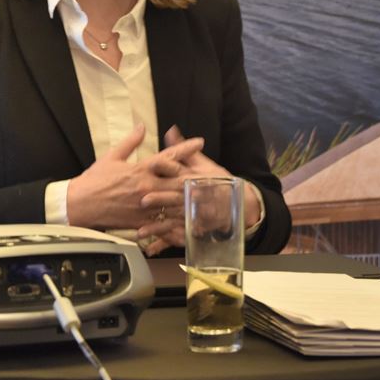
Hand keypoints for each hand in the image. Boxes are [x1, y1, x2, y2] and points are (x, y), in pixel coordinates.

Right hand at [65, 124, 204, 232]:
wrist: (81, 203)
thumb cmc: (94, 180)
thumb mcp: (112, 156)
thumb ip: (131, 141)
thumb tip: (142, 126)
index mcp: (141, 169)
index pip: (169, 156)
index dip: (186, 148)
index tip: (200, 142)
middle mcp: (146, 186)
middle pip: (178, 181)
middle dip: (196, 177)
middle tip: (212, 174)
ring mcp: (145, 205)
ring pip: (174, 203)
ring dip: (191, 201)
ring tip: (207, 199)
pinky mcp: (141, 221)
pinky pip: (162, 224)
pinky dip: (176, 224)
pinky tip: (187, 224)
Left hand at [134, 126, 261, 251]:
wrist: (238, 206)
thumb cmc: (218, 183)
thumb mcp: (203, 164)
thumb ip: (183, 150)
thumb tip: (170, 130)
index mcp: (193, 178)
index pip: (180, 171)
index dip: (167, 167)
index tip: (153, 163)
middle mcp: (192, 197)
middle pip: (175, 197)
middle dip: (160, 198)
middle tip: (144, 200)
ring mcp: (192, 215)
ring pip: (173, 220)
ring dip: (157, 226)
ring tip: (141, 231)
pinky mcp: (191, 229)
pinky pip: (175, 238)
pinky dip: (162, 244)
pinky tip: (149, 249)